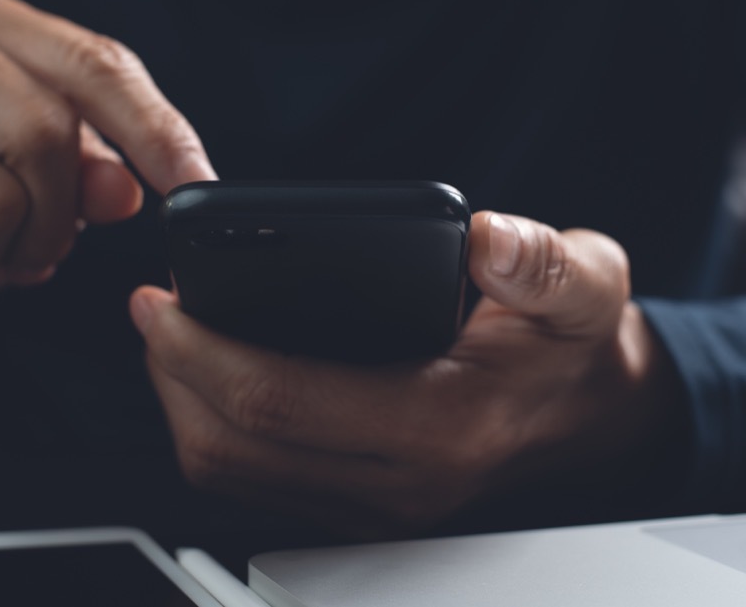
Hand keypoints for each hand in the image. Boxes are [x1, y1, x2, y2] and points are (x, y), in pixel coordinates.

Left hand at [131, 211, 678, 537]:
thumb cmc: (571, 349)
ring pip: (232, 476)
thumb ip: (541, 262)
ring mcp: (375, 506)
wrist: (591, 417)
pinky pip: (255, 483)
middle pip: (234, 447)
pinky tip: (214, 376)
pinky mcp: (359, 507)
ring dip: (184, 406)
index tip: (164, 300)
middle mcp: (397, 483)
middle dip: (172, 376)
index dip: (202, 350)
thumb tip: (487, 238)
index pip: (280, 400)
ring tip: (173, 338)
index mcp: (439, 425)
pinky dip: (216, 431)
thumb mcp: (583, 286)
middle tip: (154, 310)